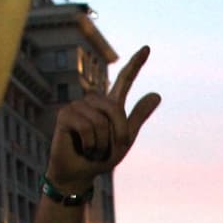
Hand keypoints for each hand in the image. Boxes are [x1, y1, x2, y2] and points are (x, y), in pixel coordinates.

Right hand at [44, 45, 161, 194]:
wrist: (81, 173)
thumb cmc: (101, 157)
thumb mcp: (125, 138)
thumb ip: (138, 116)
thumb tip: (157, 93)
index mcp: (110, 105)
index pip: (124, 80)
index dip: (135, 64)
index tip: (147, 48)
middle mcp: (93, 101)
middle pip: (116, 109)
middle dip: (118, 134)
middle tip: (109, 149)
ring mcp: (78, 106)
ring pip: (100, 121)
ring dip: (102, 143)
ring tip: (93, 149)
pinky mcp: (65, 115)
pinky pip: (87, 127)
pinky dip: (90, 144)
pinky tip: (83, 148)